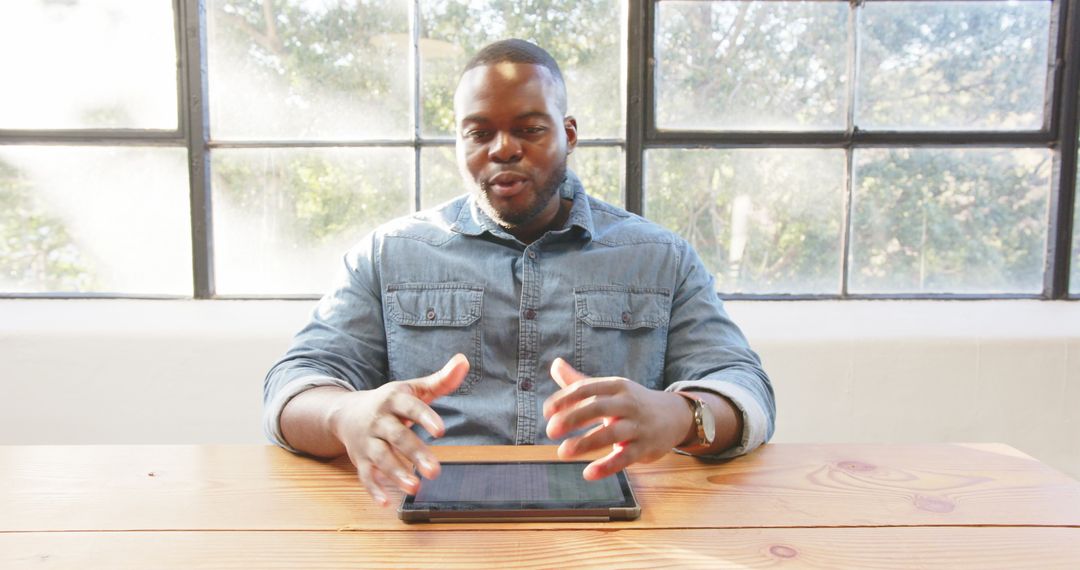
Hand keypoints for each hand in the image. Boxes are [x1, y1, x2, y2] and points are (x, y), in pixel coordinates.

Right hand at [327, 354, 468, 505]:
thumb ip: (441, 379)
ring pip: (380, 458)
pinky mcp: (360, 460)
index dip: (425, 417)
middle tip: (436, 471)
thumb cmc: (390, 401)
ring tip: (415, 487)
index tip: (442, 431)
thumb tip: (464, 361)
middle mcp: (378, 420)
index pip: (410, 407)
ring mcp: (368, 441)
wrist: (346, 413)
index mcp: (393, 399)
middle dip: (415, 453)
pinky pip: (364, 476)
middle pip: (397, 437)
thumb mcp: (413, 388)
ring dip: (396, 473)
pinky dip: (373, 489)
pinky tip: (385, 502)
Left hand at [542, 358, 691, 479]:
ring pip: (611, 434)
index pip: (586, 389)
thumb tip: (554, 364)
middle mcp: (627, 403)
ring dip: (586, 443)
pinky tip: (588, 473)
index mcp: (616, 386)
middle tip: (550, 430)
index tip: (547, 412)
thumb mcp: (609, 389)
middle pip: (598, 408)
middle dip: (573, 418)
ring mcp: (638, 426)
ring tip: (563, 452)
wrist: (674, 416)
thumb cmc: (632, 402)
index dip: (565, 399)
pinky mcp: (645, 448)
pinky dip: (607, 466)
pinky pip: (625, 458)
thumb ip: (580, 381)